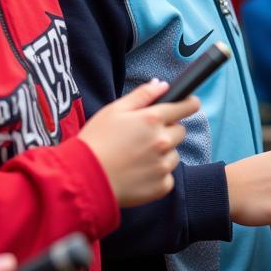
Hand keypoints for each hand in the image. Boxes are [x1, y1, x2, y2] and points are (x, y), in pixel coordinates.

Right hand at [78, 80, 197, 206]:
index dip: (189, 103)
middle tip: (144, 137)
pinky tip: (138, 174)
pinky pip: (168, 176)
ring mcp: (163, 165)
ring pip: (174, 154)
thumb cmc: (95, 142)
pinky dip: (157, 175)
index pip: (186, 106)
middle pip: (180, 131)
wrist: (81, 180)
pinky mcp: (161, 186)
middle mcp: (162, 141)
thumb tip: (162, 84)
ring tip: (137, 158)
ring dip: (163, 154)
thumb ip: (142, 95)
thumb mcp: (114, 110)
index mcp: (153, 119)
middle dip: (168, 131)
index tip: (189, 104)